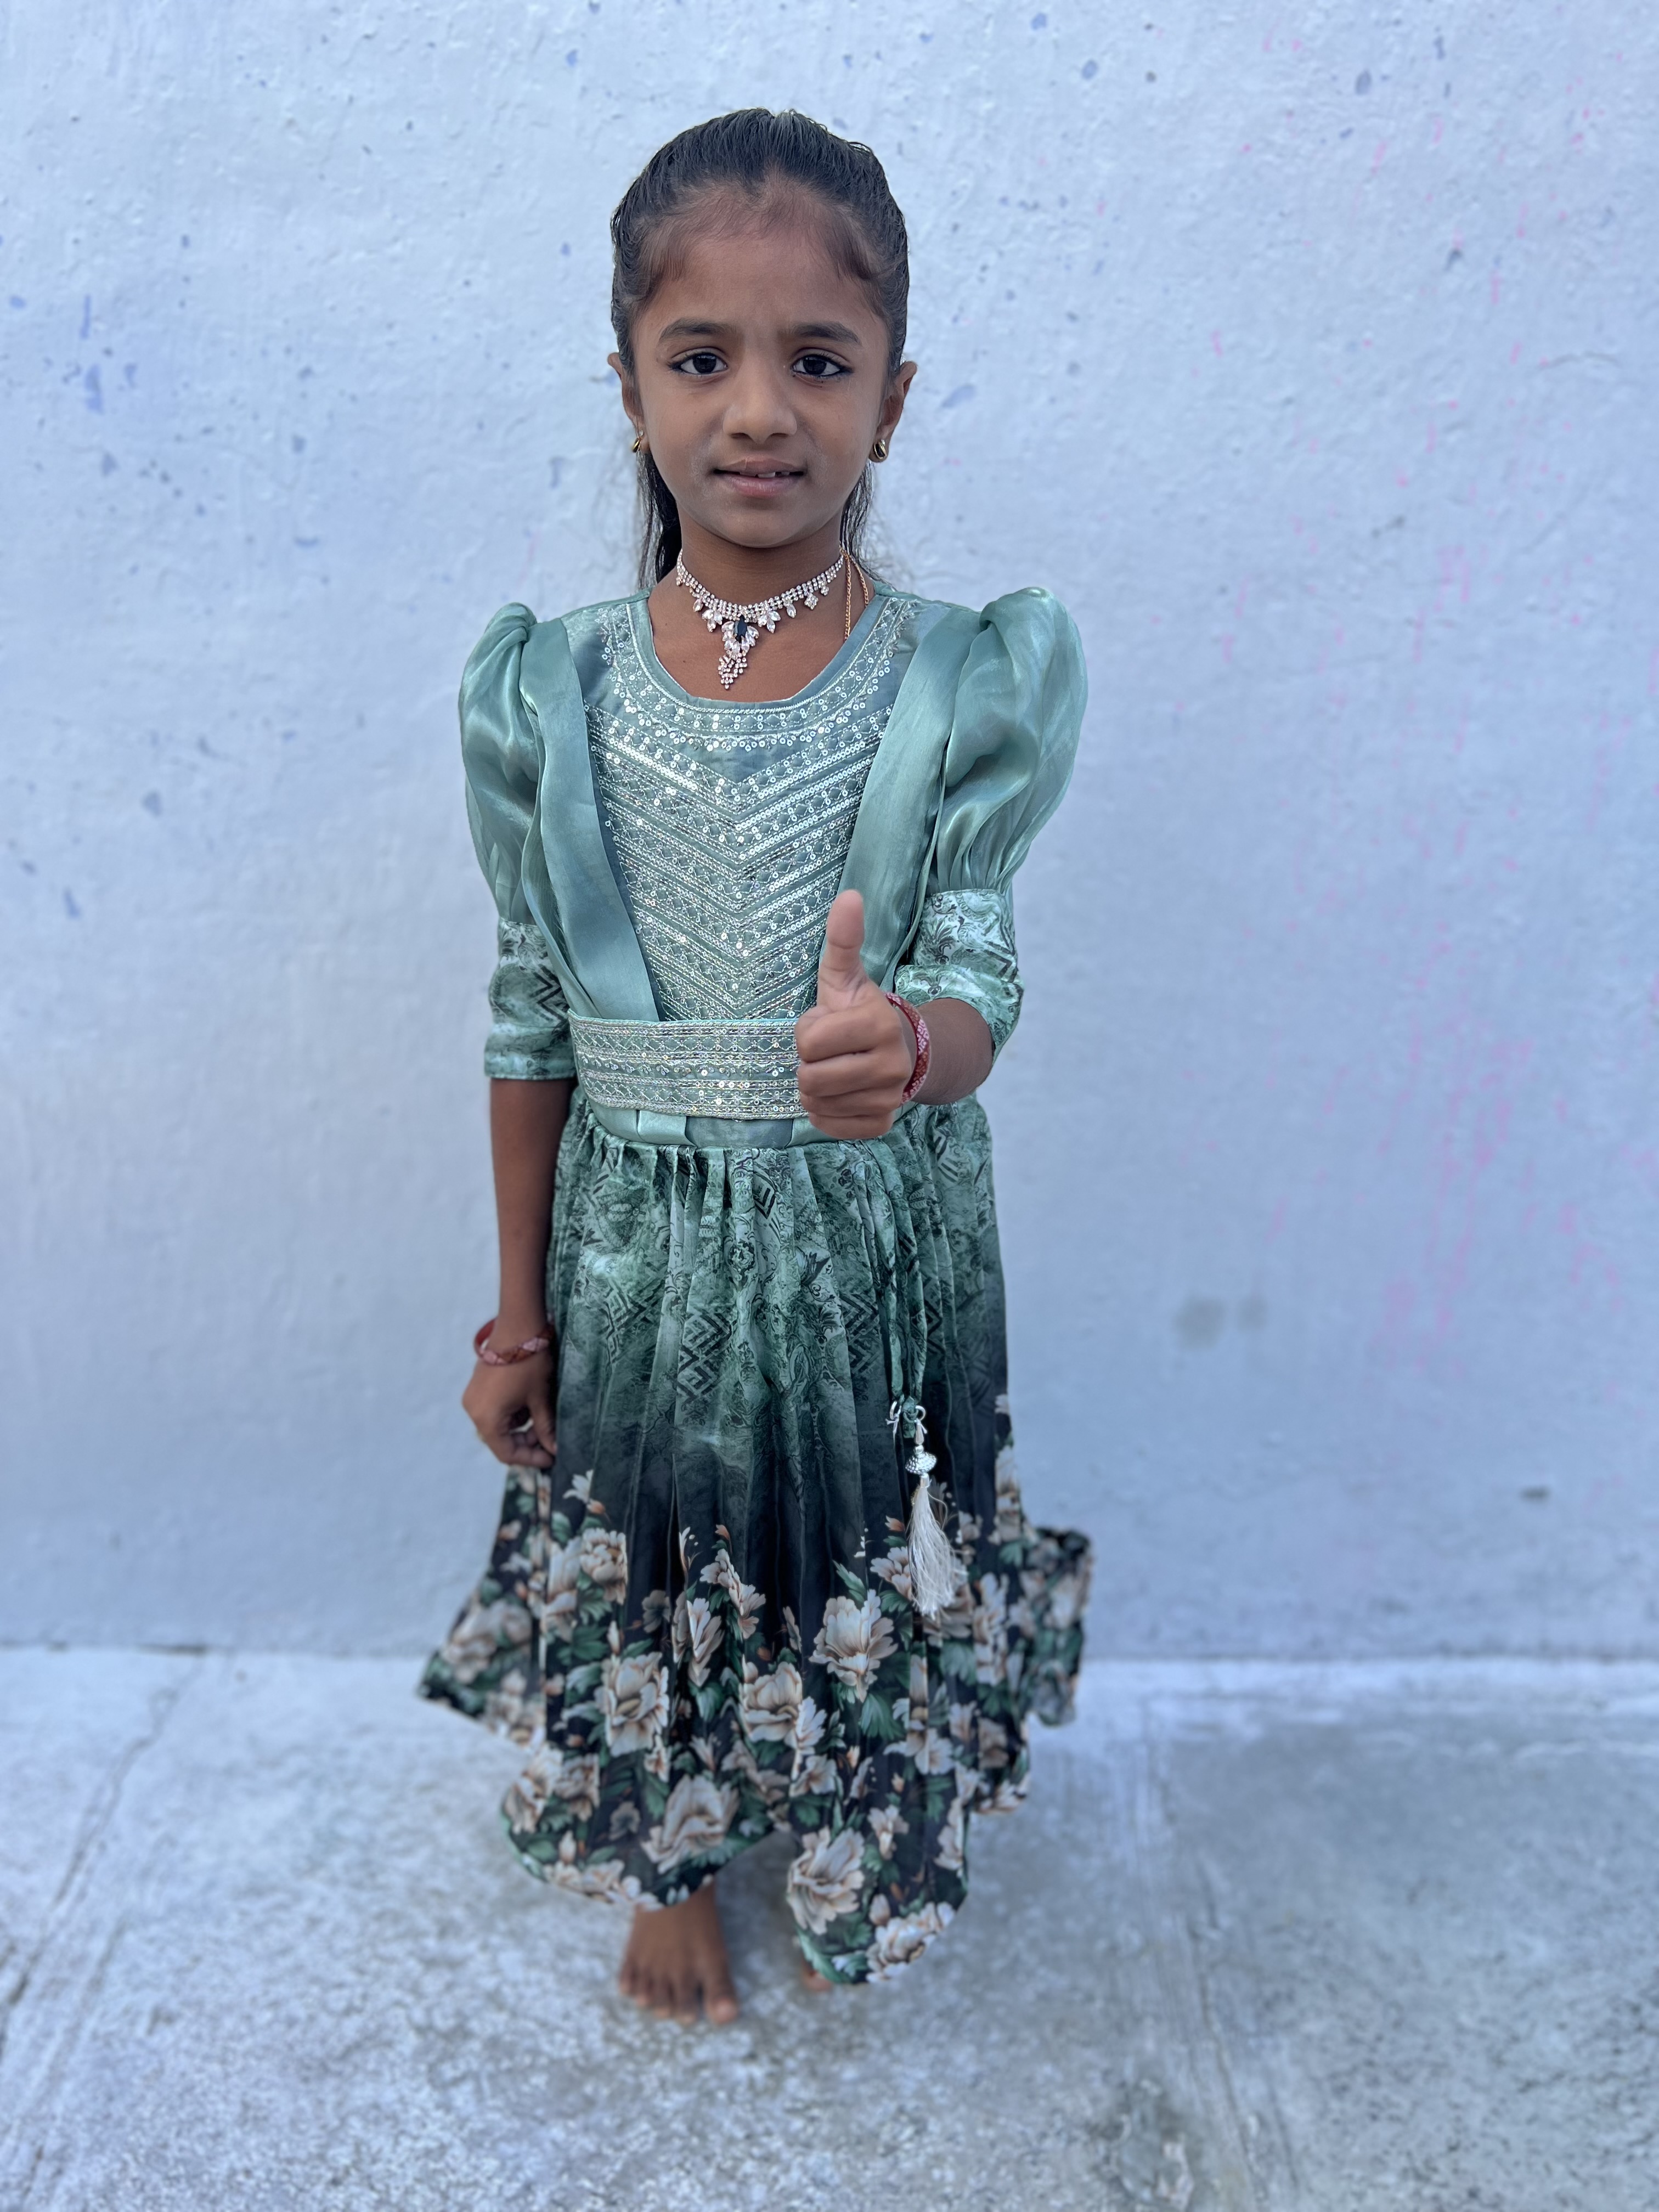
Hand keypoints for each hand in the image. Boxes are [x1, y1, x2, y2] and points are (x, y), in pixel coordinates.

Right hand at [462, 1344, 556, 1468]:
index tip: (551, 1457)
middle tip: (550, 1438)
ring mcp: (474, 1398)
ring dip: (521, 1426)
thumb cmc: (530, 1364)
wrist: (518, 1326)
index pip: (506, 1452)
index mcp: (486, 1418)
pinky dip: (513, 1413)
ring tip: (543, 1416)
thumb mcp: (540, 1399)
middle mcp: (474, 1411)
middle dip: (527, 1441)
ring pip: (499, 1425)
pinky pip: (495, 1410)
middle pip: (500, 1440)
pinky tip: (530, 1404)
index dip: (530, 1458)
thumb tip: (555, 1450)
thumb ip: (545, 1428)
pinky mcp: (478, 1388)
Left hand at [795, 890, 915, 1138]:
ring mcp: (889, 1098)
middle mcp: (891, 1064)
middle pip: (809, 1078)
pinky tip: (840, 1094)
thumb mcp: (846, 975)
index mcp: (878, 1022)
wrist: (901, 1051)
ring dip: (813, 1089)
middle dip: (808, 1063)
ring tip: (833, 1070)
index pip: (808, 1042)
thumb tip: (848, 895)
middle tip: (827, 1052)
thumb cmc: (860, 1011)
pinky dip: (826, 1113)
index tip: (826, 1027)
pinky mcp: (881, 1125)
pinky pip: (831, 1127)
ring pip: (816, 1104)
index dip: (808, 1033)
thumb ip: (843, 939)